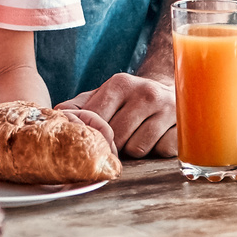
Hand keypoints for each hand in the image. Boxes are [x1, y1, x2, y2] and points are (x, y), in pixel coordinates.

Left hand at [61, 73, 177, 158]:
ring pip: (137, 149)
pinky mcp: (183, 125)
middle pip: (116, 139)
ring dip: (135, 150)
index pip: (96, 122)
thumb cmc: (128, 99)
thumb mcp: (103, 96)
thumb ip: (77, 107)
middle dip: (115, 145)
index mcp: (119, 84)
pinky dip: (157, 151)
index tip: (96, 139)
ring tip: (139, 135)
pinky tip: (158, 137)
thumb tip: (53, 117)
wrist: (170, 90)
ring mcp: (168, 108)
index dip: (95, 136)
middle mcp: (145, 92)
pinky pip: (161, 152)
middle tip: (120, 139)